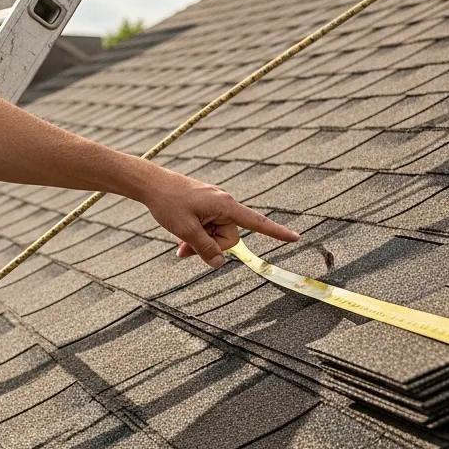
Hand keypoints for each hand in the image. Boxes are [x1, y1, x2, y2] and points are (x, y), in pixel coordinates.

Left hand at [140, 166, 298, 267]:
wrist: (151, 184)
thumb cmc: (169, 203)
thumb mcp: (185, 230)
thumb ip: (205, 248)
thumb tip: (220, 264)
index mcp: (225, 206)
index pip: (256, 222)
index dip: (277, 232)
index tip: (296, 238)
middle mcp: (224, 204)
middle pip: (229, 238)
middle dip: (210, 247)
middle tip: (185, 249)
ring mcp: (215, 206)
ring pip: (216, 235)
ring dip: (200, 242)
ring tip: (179, 242)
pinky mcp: (206, 208)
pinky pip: (208, 228)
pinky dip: (197, 236)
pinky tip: (180, 238)